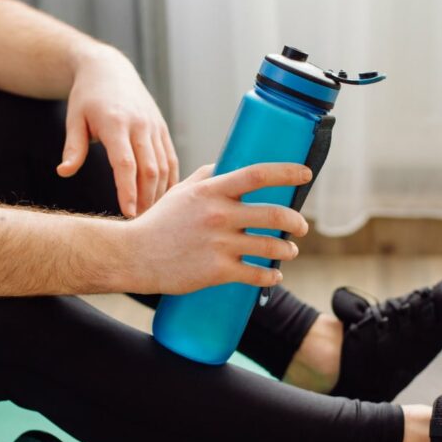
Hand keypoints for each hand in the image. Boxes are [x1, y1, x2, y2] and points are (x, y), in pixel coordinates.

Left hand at [57, 44, 178, 217]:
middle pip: (150, 169)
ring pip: (164, 167)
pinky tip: (163, 198)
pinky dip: (170, 181)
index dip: (127, 190)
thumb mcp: (74, 119)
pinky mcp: (162, 129)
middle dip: (146, 199)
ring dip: (159, 193)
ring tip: (149, 215)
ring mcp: (155, 127)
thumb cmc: (87, 97)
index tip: (127, 213)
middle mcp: (140, 125)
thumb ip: (73, 147)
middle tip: (139, 223)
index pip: (126, 163)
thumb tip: (64, 172)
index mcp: (116, 123)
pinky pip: (171, 159)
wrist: (110, 69)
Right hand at [123, 163, 310, 294]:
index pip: (257, 175)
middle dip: (296, 221)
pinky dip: (270, 275)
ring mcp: (219, 245)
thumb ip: (206, 177)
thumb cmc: (159, 222)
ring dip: (286, 249)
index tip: (306, 175)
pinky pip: (256, 274)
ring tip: (288, 250)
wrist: (135, 255)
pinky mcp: (217, 271)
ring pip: (270, 246)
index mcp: (211, 192)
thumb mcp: (180, 192)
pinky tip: (274, 274)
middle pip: (273, 214)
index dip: (287, 173)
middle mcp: (219, 216)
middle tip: (301, 226)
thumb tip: (228, 165)